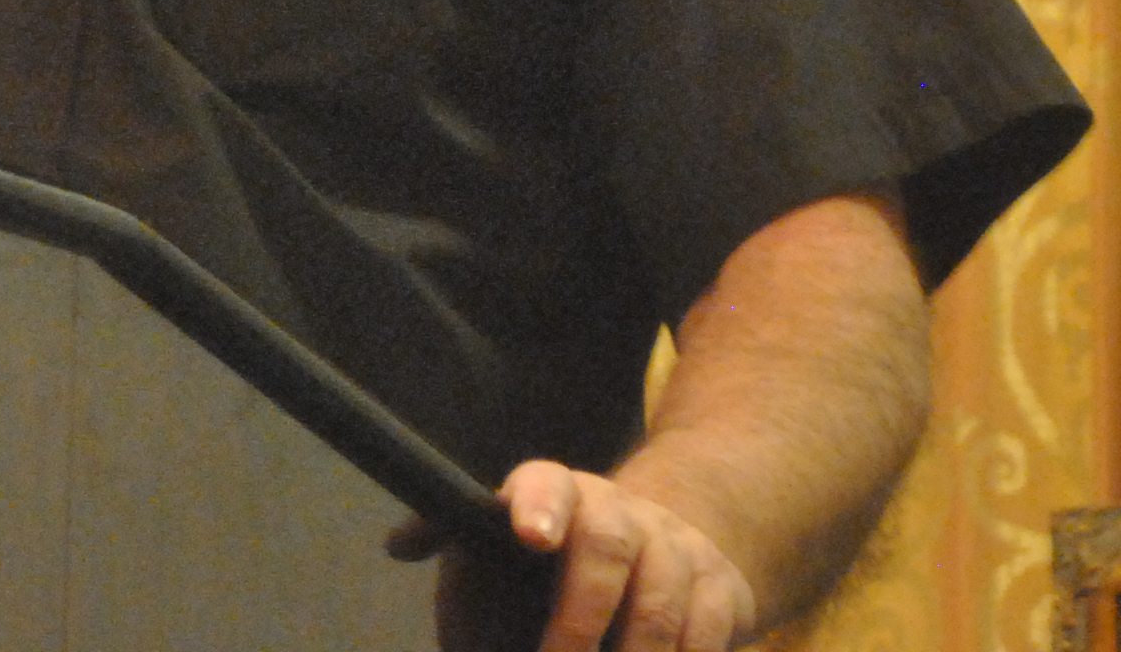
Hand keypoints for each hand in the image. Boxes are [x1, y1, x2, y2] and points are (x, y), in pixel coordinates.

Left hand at [396, 460, 758, 651]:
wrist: (659, 545)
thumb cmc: (555, 561)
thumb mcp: (502, 544)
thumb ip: (456, 542)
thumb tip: (399, 545)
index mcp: (555, 496)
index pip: (546, 484)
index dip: (538, 504)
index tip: (528, 535)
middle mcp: (619, 512)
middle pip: (605, 545)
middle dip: (579, 616)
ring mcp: (675, 549)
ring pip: (661, 604)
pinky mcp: (721, 591)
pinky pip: (707, 636)